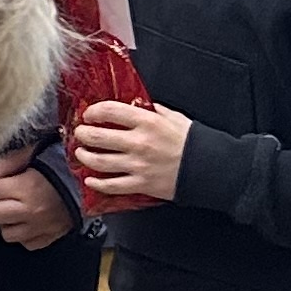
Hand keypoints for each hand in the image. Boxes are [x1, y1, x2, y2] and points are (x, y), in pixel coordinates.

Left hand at [0, 150, 75, 249]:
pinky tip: (28, 221)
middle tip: (0, 197)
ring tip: (15, 209)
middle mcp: (31, 211)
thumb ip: (4, 164)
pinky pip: (25, 243)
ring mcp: (40, 229)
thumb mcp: (31, 155)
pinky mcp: (48, 239)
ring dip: (6, 221)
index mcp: (26, 187)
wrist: (87, 184)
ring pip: (5, 233)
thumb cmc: (57, 166)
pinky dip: (23, 234)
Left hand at [73, 98, 188, 203]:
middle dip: (83, 134)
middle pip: (98, 136)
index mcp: (148, 122)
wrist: (210, 169)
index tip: (89, 114)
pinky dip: (96, 184)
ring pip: (99, 161)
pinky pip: (112, 185)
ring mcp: (138, 165)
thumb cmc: (194, 143)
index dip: (94, 111)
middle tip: (80, 133)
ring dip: (84, 156)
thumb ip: (152, 110)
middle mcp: (139, 143)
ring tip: (80, 153)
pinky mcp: (141, 184)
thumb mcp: (174, 117)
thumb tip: (135, 104)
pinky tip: (90, 180)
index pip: (110, 111)